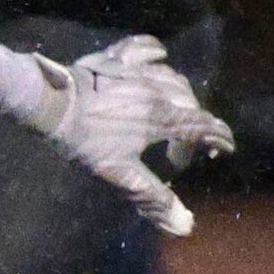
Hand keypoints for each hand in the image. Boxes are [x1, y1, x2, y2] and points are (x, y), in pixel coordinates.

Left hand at [31, 35, 233, 235]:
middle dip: (196, 123)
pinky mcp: (113, 58)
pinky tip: (159, 57)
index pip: (204, 125)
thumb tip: (185, 226)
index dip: (219, 138)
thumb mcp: (119, 173)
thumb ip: (153, 196)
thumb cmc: (83, 140)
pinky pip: (142, 47)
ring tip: (175, 111)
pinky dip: (155, 52)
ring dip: (180, 94)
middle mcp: (156, 88)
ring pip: (172, 76)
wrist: (49, 103)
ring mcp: (135, 70)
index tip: (224, 149)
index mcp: (162, 116)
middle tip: (185, 145)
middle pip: (190, 102)